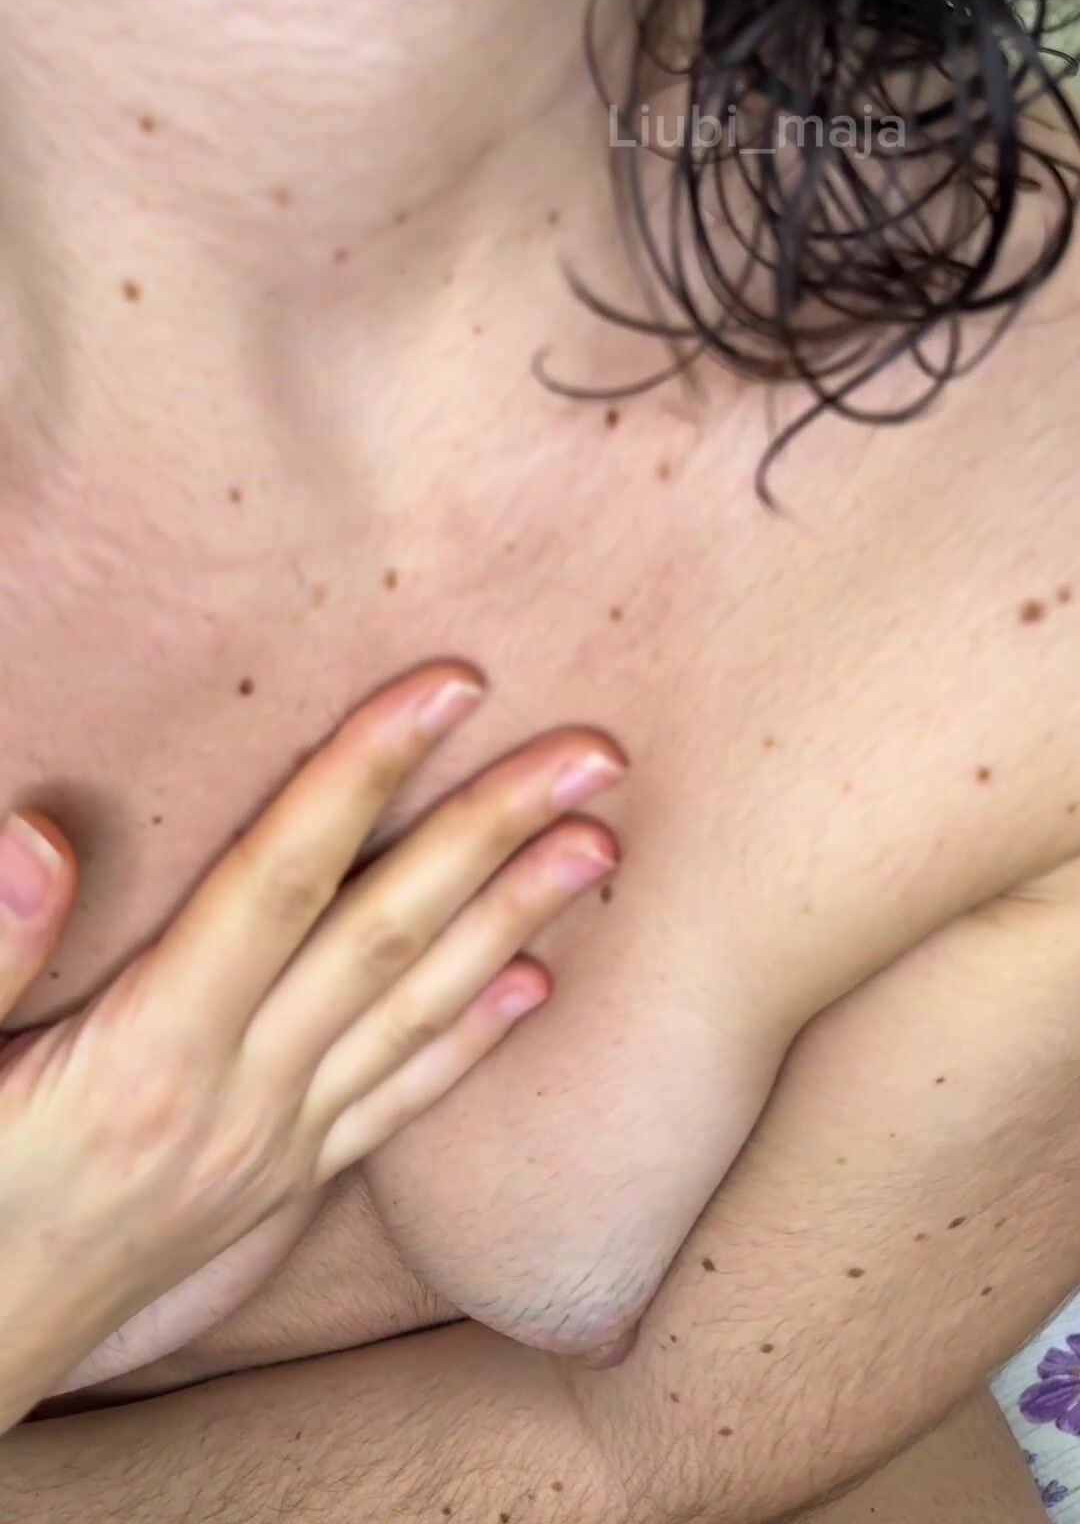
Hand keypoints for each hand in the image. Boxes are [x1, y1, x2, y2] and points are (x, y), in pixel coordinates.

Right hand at [0, 660, 624, 1429]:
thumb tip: (44, 832)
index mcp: (147, 1048)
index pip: (281, 877)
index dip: (367, 772)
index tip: (450, 688)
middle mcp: (235, 1095)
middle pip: (386, 934)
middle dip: (493, 832)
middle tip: (596, 755)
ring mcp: (272, 1148)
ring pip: (418, 1013)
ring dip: (516, 920)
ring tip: (600, 846)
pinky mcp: (282, 1187)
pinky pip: (399, 1106)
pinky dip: (474, 1042)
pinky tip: (536, 986)